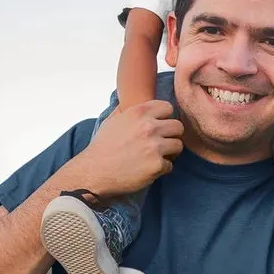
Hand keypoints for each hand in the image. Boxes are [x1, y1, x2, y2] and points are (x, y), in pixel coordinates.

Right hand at [68, 100, 183, 197]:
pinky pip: (170, 165)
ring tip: (157, 157)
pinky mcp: (157, 165)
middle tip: (162, 143)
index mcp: (139, 113)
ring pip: (178, 145)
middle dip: (171, 135)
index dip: (165, 118)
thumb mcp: (113, 120)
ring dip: (170, 152)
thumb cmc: (102, 148)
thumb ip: (128, 110)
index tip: (160, 126)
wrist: (94, 172)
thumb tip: (133, 101)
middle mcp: (149, 127)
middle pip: (178, 126)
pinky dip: (162, 169)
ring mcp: (154, 146)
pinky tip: (148, 169)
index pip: (168, 107)